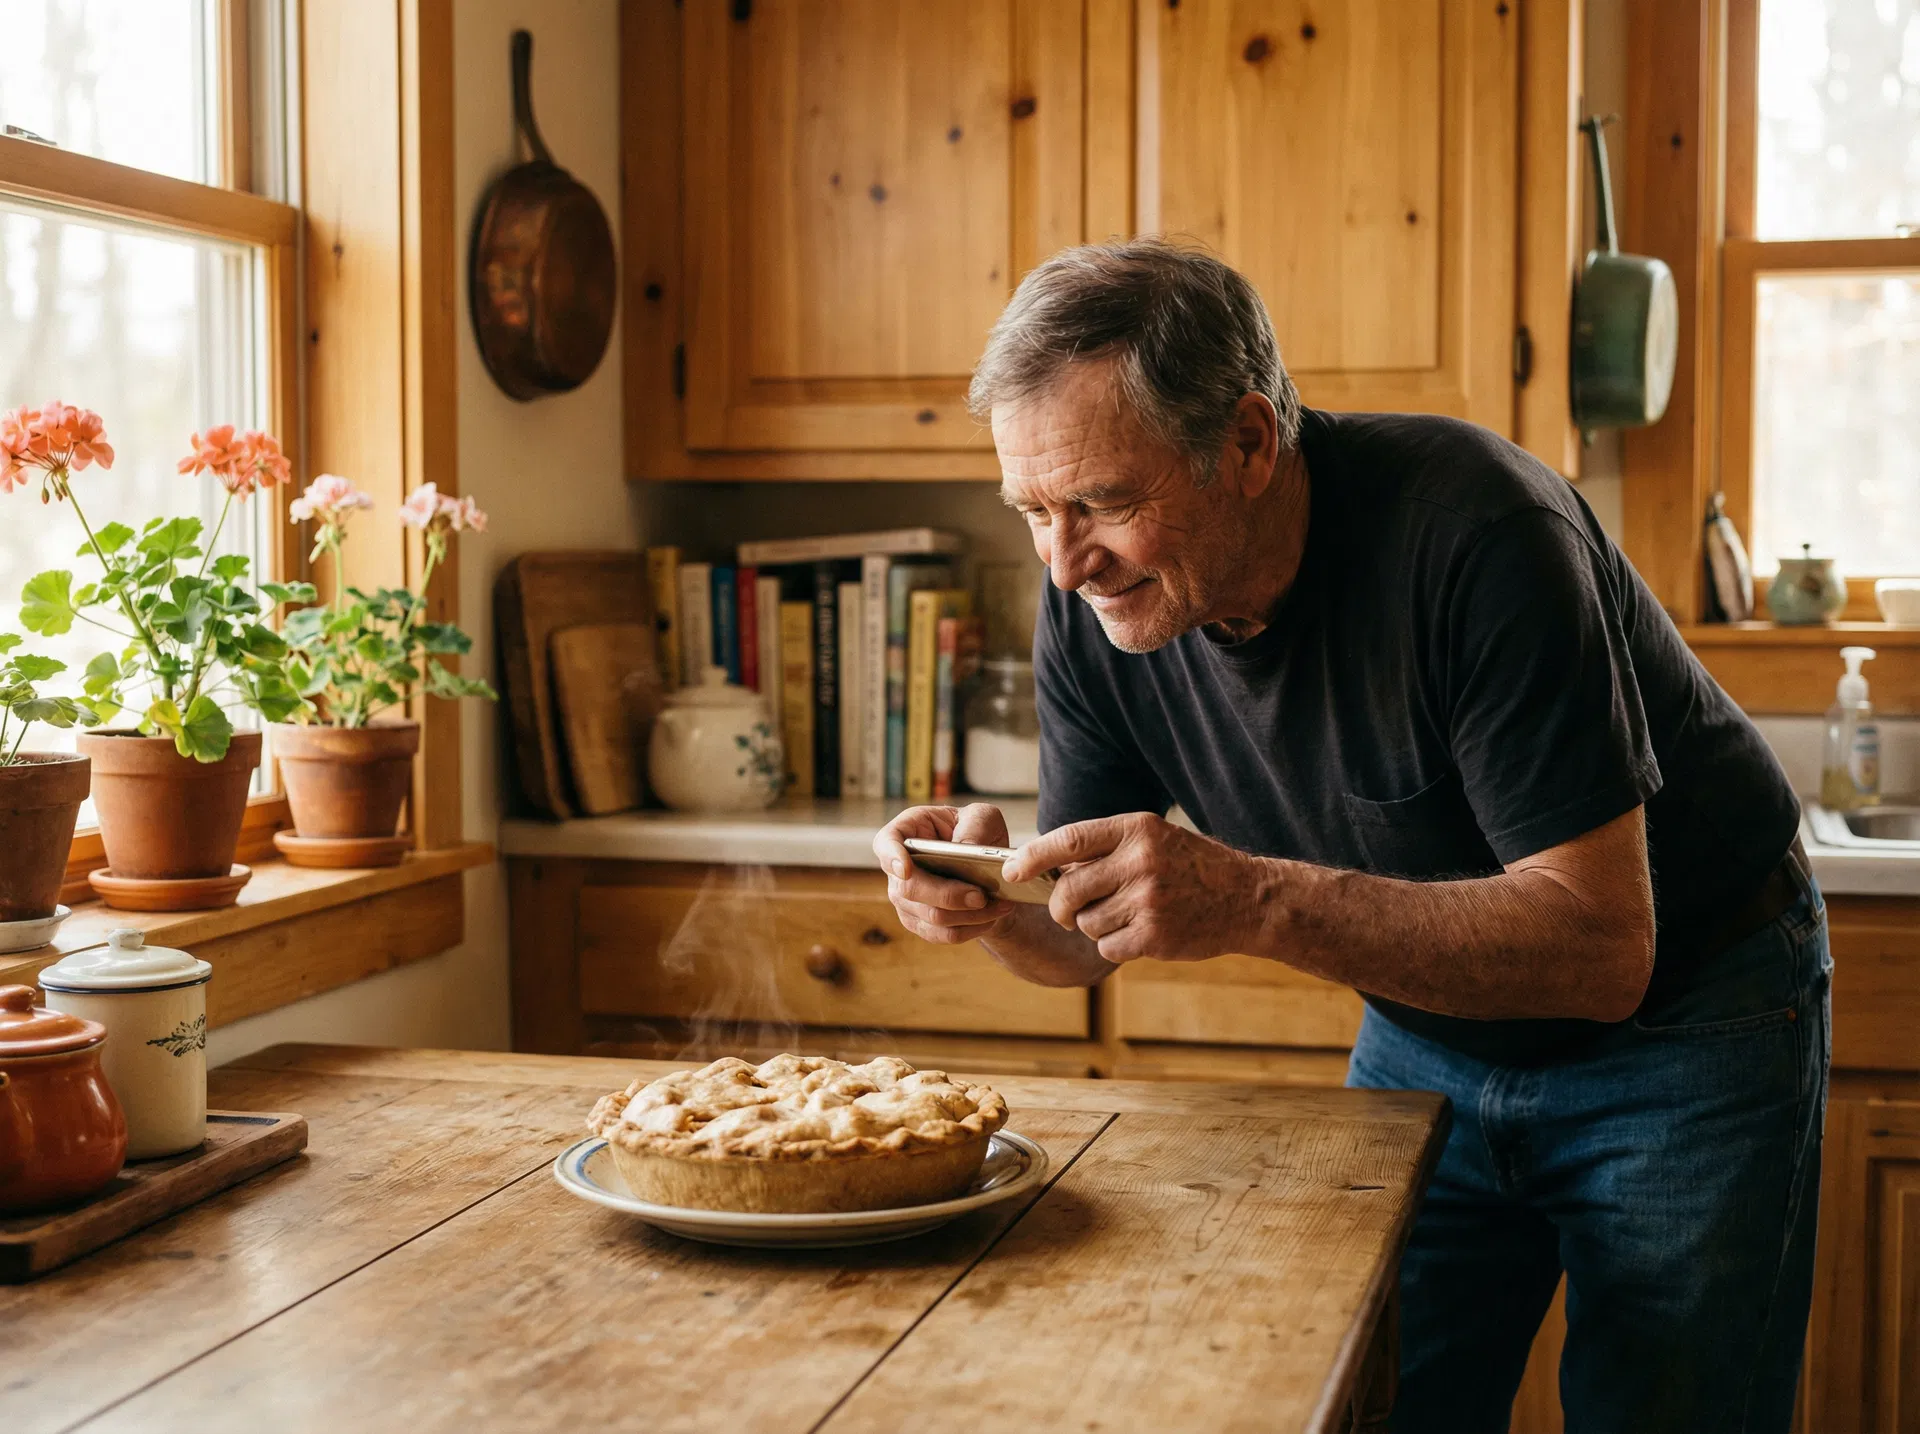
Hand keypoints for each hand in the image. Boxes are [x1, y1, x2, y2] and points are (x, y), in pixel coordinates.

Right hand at [874, 802, 1018, 945]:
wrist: (987, 867)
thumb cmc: (978, 832)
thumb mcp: (984, 817)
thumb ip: (975, 826)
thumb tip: (964, 849)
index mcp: (907, 831)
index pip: (885, 843)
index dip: (892, 857)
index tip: (905, 869)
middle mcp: (897, 868)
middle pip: (910, 890)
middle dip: (948, 895)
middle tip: (981, 896)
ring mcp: (905, 899)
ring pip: (931, 916)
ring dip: (969, 915)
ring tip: (999, 906)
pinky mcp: (920, 923)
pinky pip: (942, 935)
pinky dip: (971, 929)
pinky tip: (991, 918)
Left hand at [1003, 812, 1267, 964]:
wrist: (1249, 899)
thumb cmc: (1192, 867)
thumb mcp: (1154, 839)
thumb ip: (1106, 848)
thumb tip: (1047, 868)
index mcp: (1136, 829)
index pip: (1068, 840)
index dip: (1032, 857)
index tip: (1010, 870)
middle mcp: (1140, 861)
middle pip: (1068, 890)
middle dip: (1059, 907)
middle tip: (1067, 912)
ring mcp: (1148, 900)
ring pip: (1087, 923)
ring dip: (1095, 926)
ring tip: (1125, 917)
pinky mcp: (1155, 935)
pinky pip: (1107, 947)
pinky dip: (1114, 946)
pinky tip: (1139, 935)